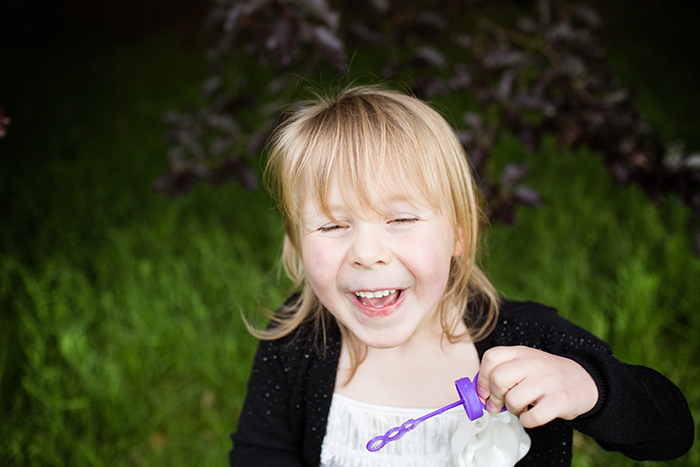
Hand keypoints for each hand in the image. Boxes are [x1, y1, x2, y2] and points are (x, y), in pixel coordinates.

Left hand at [476, 346, 598, 427]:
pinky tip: (531, 415)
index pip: (491, 357)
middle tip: (499, 404)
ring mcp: (547, 381)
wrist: (583, 381)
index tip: (483, 392)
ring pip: (513, 400)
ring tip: (520, 407)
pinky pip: (531, 417)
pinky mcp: (559, 401)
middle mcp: (533, 363)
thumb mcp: (523, 365)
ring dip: (512, 410)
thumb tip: (480, 396)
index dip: (482, 378)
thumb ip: (501, 374)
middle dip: (494, 397)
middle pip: (498, 379)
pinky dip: (526, 421)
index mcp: (521, 352)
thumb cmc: (545, 376)